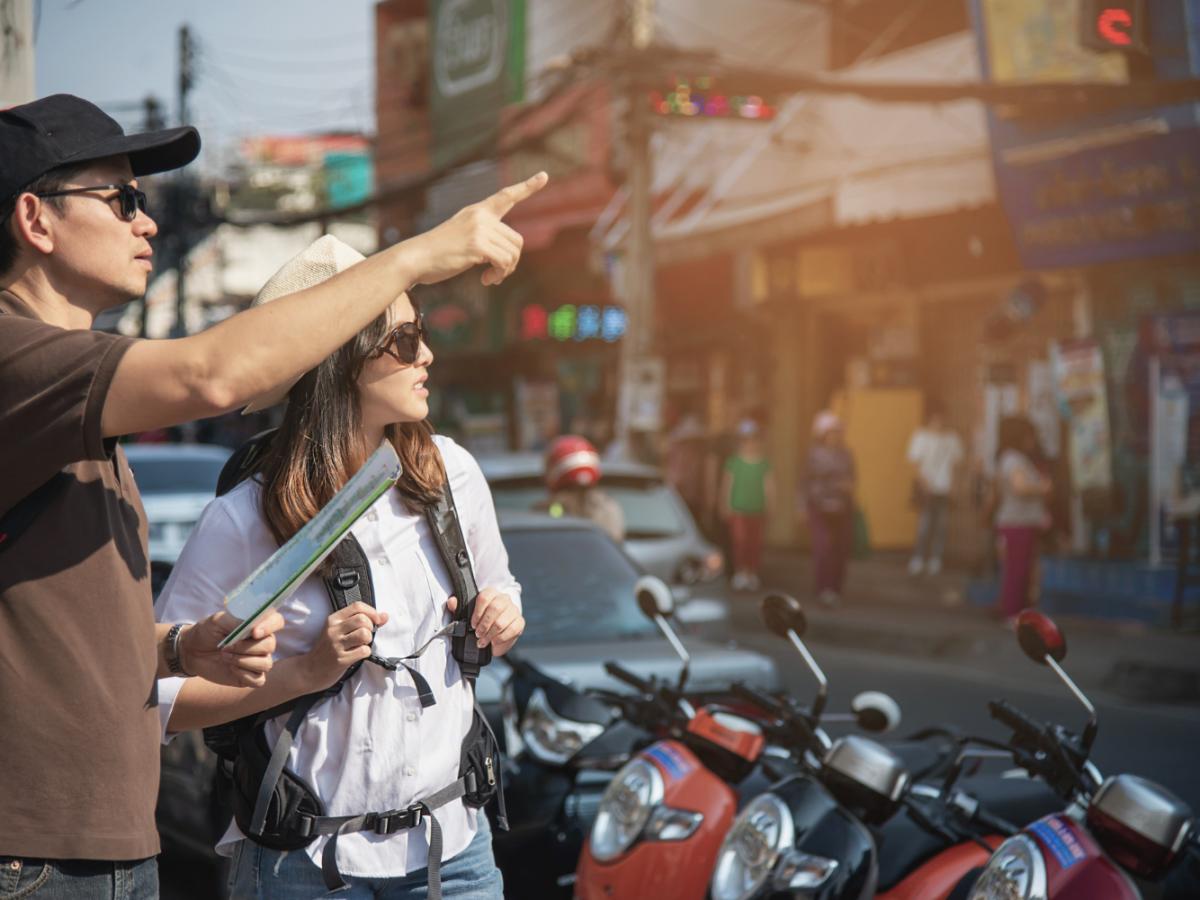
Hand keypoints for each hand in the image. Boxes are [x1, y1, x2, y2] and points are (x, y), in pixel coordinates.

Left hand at [179, 610, 284, 687]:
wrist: (191, 651)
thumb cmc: (206, 632)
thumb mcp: (218, 620)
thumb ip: (236, 621)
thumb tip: (253, 626)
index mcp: (258, 624)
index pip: (277, 621)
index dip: (270, 626)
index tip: (254, 632)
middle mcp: (261, 642)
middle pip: (270, 645)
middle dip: (247, 648)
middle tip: (226, 646)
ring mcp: (257, 660)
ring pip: (266, 663)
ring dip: (243, 660)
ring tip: (225, 656)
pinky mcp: (249, 676)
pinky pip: (259, 679)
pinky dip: (245, 675)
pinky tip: (231, 668)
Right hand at [300, 602, 388, 689]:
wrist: (309, 671)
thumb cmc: (326, 649)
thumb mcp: (338, 631)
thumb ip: (360, 621)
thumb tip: (384, 616)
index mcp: (333, 620)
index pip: (357, 606)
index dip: (372, 612)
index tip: (376, 620)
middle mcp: (333, 630)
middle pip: (363, 620)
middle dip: (370, 627)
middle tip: (366, 635)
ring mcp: (336, 645)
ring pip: (364, 634)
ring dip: (368, 640)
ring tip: (361, 644)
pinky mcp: (341, 660)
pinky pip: (363, 651)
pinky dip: (365, 653)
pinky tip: (357, 654)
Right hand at [410, 172, 547, 286]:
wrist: (416, 258)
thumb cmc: (439, 253)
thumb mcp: (463, 236)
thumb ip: (485, 236)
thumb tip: (510, 255)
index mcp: (478, 211)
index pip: (506, 196)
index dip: (527, 186)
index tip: (544, 175)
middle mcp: (480, 216)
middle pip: (517, 241)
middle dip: (512, 262)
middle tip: (497, 273)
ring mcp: (479, 229)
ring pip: (513, 254)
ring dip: (504, 271)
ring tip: (489, 277)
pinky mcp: (477, 245)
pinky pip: (504, 263)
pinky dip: (498, 275)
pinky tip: (485, 280)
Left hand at [448, 588, 524, 656]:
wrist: (495, 631)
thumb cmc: (480, 621)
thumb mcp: (467, 614)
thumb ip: (458, 607)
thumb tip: (452, 602)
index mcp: (491, 593)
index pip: (485, 597)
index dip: (477, 612)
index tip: (472, 624)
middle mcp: (504, 599)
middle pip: (495, 608)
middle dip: (484, 624)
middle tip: (477, 634)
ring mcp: (514, 610)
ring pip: (502, 621)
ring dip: (490, 634)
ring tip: (483, 641)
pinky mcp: (520, 622)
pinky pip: (512, 630)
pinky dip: (500, 638)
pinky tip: (493, 642)